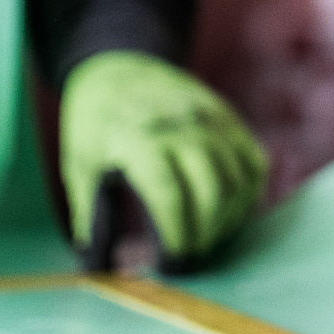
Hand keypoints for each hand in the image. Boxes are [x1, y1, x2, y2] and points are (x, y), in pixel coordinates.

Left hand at [61, 51, 266, 271]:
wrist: (118, 66)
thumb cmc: (94, 124)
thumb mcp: (79, 166)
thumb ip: (91, 216)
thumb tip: (99, 267)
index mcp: (139, 138)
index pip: (169, 196)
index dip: (176, 236)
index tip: (171, 265)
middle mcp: (182, 126)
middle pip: (212, 192)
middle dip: (205, 236)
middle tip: (190, 261)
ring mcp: (211, 118)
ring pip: (239, 181)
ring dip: (228, 220)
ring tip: (206, 240)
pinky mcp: (228, 118)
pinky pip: (254, 162)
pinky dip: (248, 194)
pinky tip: (227, 213)